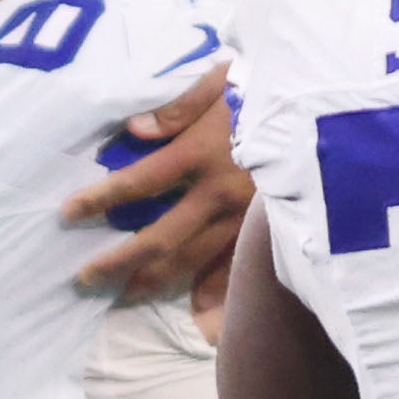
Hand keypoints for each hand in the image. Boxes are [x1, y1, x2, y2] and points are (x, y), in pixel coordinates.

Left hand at [69, 61, 250, 299]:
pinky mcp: (264, 230)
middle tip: (84, 278)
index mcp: (203, 154)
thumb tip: (134, 130)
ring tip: (124, 295)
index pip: (139, 182)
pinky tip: (196, 317)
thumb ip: (179, 107)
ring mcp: (244, 219)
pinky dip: (215, 293)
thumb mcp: (224, 81)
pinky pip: (235, 268)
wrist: (329, 110)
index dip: (101, 199)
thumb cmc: (272, 88)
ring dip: (155, 281)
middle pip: (160, 238)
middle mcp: (219, 195)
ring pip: (192, 260)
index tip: (69, 213)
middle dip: (119, 261)